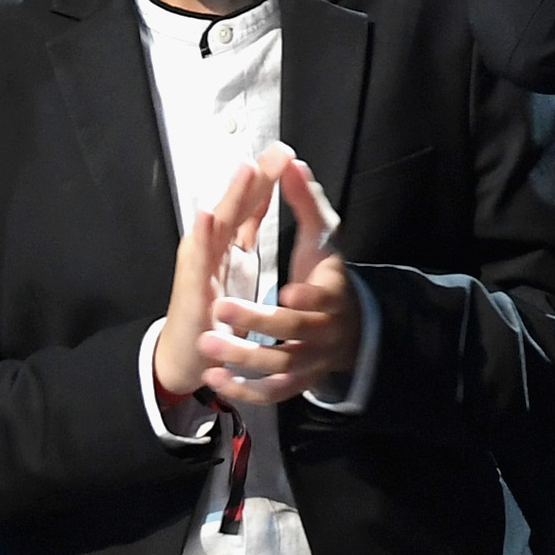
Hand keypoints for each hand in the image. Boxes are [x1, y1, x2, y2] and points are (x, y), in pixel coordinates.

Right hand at [154, 159, 272, 398]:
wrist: (191, 355)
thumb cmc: (212, 307)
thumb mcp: (237, 261)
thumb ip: (247, 228)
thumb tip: (261, 194)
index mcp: (226, 240)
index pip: (248, 204)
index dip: (265, 179)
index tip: (285, 152)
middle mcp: (210, 246)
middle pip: (234, 205)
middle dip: (254, 178)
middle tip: (274, 150)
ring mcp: (197, 265)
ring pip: (216, 224)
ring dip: (229, 196)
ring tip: (246, 169)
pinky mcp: (189, 287)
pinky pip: (196, 260)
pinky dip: (201, 235)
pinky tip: (206, 214)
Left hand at [198, 146, 360, 408]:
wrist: (345, 332)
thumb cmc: (327, 276)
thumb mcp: (323, 237)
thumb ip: (306, 202)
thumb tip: (290, 160)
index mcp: (331, 293)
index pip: (321, 298)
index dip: (305, 299)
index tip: (284, 292)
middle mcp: (323, 331)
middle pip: (292, 333)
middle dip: (257, 321)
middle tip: (219, 309)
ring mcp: (308, 361)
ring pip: (277, 369)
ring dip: (242, 360)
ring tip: (209, 350)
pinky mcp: (292, 383)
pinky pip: (270, 394)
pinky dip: (244, 391)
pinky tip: (216, 379)